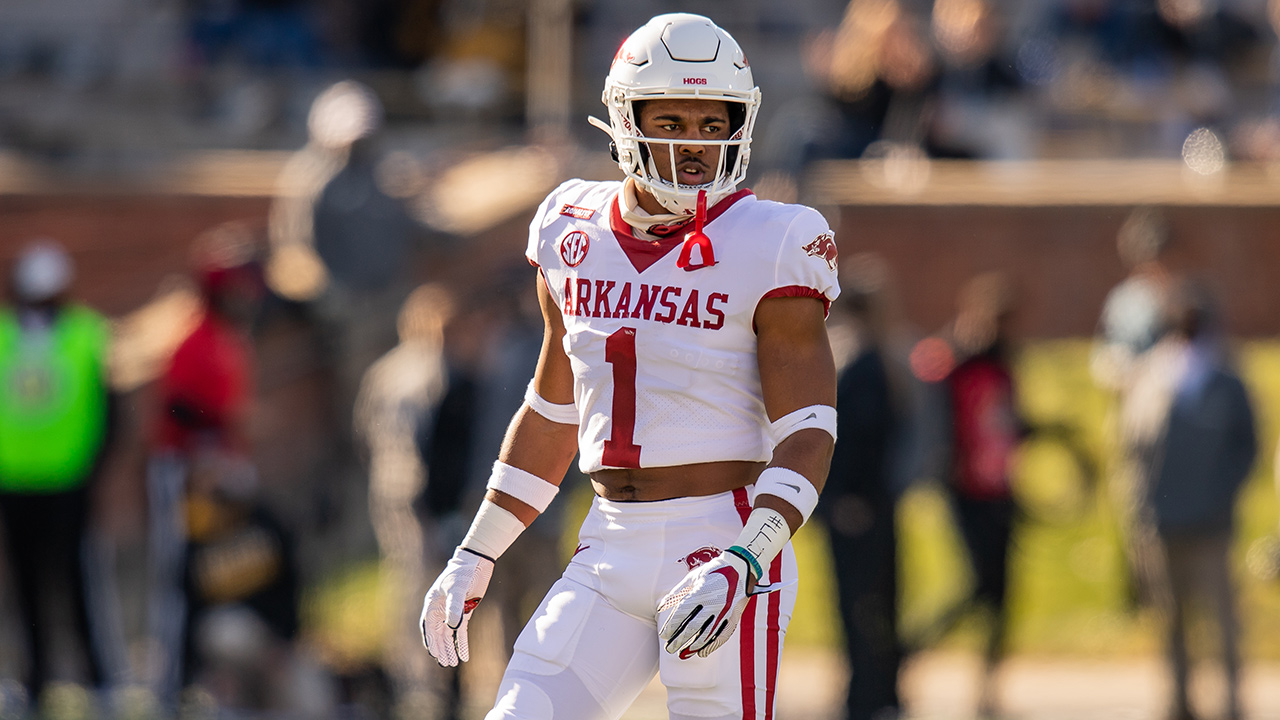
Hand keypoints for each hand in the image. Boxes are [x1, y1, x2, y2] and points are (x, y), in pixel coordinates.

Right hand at [420, 547, 492, 666]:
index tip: (434, 654)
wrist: (477, 561)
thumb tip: (452, 627)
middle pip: (439, 634)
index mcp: (432, 604)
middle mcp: (440, 609)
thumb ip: (454, 607)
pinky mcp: (465, 611)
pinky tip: (464, 654)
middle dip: (442, 649)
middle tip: (446, 663)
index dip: (431, 641)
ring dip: (451, 648)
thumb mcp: (457, 588)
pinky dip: (462, 642)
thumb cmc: (462, 571)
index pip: (429, 627)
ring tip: (453, 663)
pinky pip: (461, 631)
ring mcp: (452, 611)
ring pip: (449, 635)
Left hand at [657, 549, 753, 658]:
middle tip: (670, 648)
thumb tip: (660, 607)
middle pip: (692, 627)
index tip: (664, 635)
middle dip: (679, 640)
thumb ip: (677, 593)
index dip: (671, 627)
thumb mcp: (693, 578)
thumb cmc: (712, 572)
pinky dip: (712, 646)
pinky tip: (702, 653)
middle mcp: (712, 603)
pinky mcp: (734, 616)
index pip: (681, 614)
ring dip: (694, 646)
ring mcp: (724, 611)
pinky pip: (722, 635)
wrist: (741, 568)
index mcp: (700, 592)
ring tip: (683, 653)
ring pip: (707, 634)